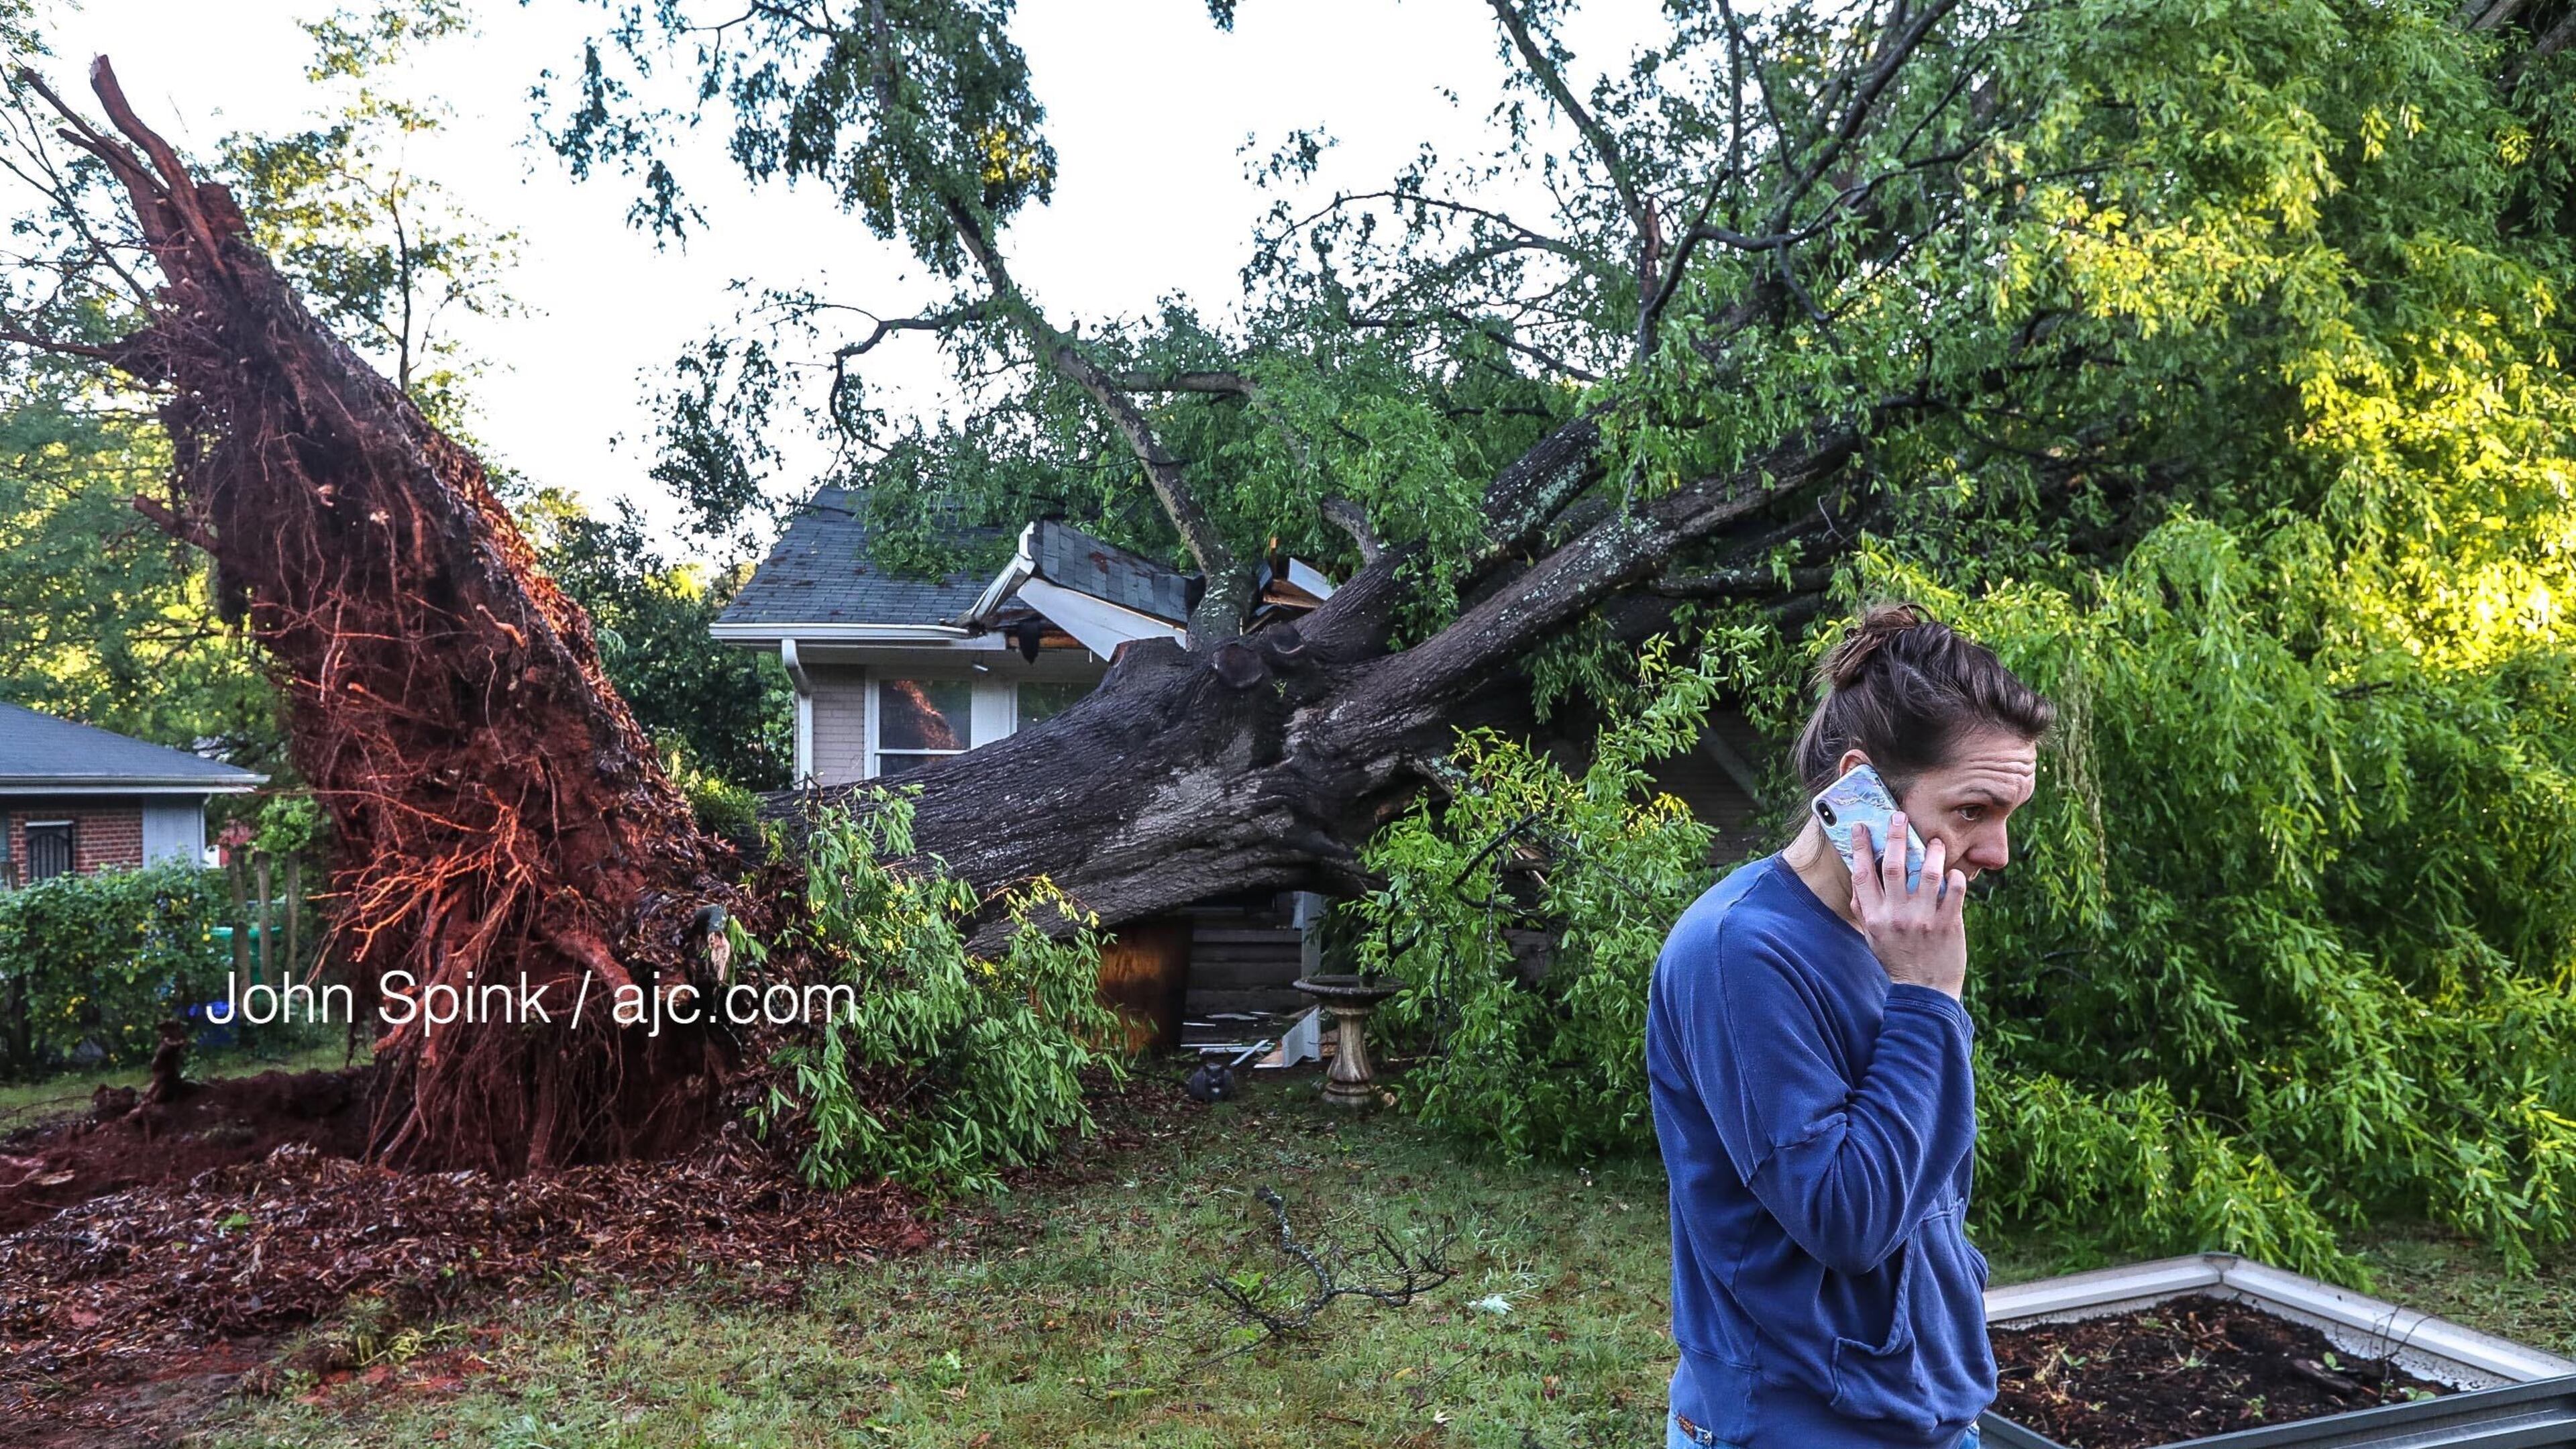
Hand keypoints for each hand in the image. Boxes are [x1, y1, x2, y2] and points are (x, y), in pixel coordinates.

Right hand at [1849, 813, 1968, 999]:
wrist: (1924, 992)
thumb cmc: (1897, 961)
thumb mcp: (1873, 938)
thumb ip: (1865, 910)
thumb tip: (1857, 884)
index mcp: (1875, 917)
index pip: (1863, 874)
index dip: (1861, 847)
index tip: (1863, 827)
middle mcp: (1896, 915)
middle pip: (1895, 865)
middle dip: (1896, 836)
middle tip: (1900, 816)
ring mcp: (1924, 919)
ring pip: (1929, 873)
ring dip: (1933, 852)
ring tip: (1935, 842)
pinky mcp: (1948, 924)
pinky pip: (1955, 891)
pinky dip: (1956, 878)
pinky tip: (1955, 872)